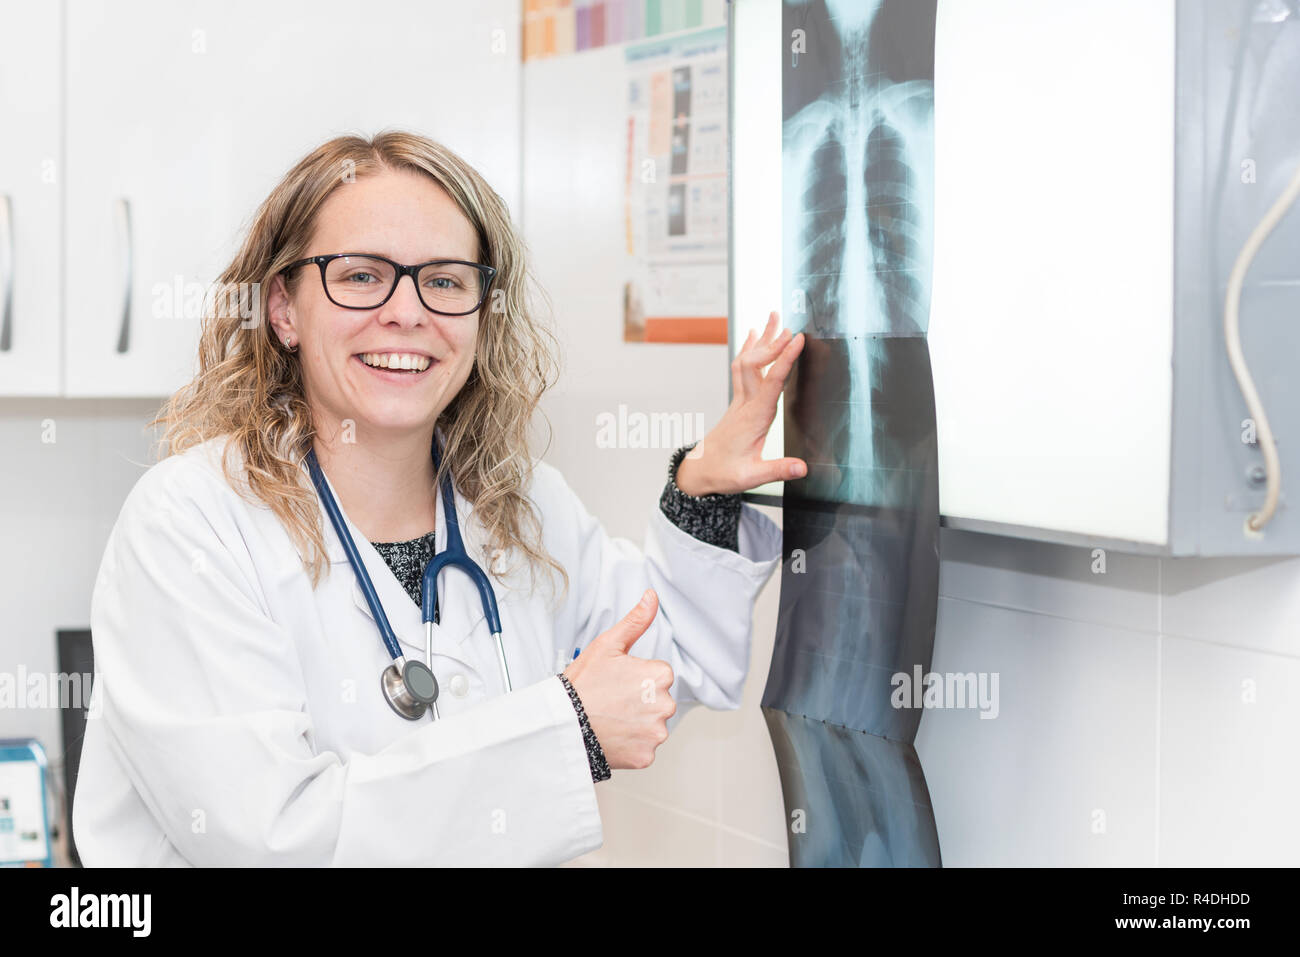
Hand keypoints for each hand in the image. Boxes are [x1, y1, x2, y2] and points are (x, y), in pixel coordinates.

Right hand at [563, 590, 675, 770]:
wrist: (564, 724)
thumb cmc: (582, 684)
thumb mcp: (607, 645)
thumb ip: (636, 621)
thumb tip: (652, 597)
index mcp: (659, 675)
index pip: (657, 676)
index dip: (635, 678)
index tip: (617, 683)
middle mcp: (664, 704)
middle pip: (657, 701)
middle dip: (639, 701)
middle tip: (612, 701)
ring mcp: (656, 732)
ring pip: (651, 725)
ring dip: (636, 723)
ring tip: (611, 718)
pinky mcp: (646, 756)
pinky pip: (643, 749)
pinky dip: (631, 744)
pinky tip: (613, 735)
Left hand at [675, 310, 806, 495]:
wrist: (699, 472)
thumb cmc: (724, 473)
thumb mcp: (751, 478)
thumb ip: (777, 470)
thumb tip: (802, 468)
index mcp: (754, 418)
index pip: (772, 382)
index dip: (785, 358)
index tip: (796, 339)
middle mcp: (745, 404)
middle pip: (757, 364)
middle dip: (773, 342)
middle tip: (789, 323)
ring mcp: (739, 400)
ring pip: (748, 361)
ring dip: (762, 339)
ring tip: (773, 316)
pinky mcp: (738, 401)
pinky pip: (742, 368)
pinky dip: (750, 348)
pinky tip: (754, 334)